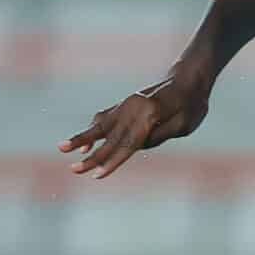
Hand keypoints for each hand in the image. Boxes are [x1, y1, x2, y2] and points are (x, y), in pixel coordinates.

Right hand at [59, 72, 210, 177]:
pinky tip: (83, 144)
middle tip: (74, 170)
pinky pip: (105, 118)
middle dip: (92, 156)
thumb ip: (159, 135)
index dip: (112, 161)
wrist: (189, 79)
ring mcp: (128, 104)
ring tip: (61, 148)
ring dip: (81, 138)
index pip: (128, 143)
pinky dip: (93, 130)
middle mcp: (134, 107)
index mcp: (150, 113)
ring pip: (101, 124)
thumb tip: (135, 147)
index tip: (97, 175)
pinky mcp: (126, 104)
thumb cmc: (192, 105)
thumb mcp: (184, 124)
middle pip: (110, 137)